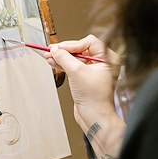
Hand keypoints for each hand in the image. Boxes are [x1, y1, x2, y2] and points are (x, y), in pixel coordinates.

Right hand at [45, 36, 124, 158]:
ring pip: (76, 58)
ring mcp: (94, 71)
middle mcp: (103, 63)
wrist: (94, 117)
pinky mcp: (86, 78)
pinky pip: (74, 67)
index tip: (60, 48)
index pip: (89, 42)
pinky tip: (53, 63)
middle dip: (65, 50)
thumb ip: (64, 57)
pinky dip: (64, 64)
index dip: (73, 44)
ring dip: (62, 57)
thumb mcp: (77, 72)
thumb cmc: (95, 98)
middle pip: (81, 49)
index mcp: (108, 58)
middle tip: (52, 50)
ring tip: (49, 56)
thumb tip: (55, 49)